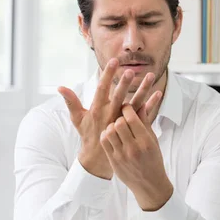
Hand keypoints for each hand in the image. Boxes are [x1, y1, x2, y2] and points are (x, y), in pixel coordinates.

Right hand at [58, 59, 161, 178]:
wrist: (98, 158)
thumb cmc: (87, 134)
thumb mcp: (77, 118)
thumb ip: (71, 101)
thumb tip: (60, 87)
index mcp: (97, 109)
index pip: (102, 88)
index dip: (107, 74)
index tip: (113, 61)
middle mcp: (110, 114)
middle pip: (118, 96)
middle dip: (124, 83)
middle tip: (131, 71)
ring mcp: (122, 121)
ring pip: (134, 103)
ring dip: (143, 90)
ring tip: (151, 76)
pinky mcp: (132, 128)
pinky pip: (144, 115)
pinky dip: (152, 105)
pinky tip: (159, 94)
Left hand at [100, 104, 172, 210]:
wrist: (149, 184)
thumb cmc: (153, 160)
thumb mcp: (153, 140)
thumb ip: (145, 123)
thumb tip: (140, 105)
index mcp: (145, 142)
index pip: (131, 118)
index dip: (127, 108)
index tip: (127, 107)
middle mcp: (133, 148)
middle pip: (118, 123)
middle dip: (119, 117)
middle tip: (121, 117)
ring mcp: (121, 155)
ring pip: (109, 131)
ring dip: (111, 126)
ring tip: (116, 127)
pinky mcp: (113, 161)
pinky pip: (104, 142)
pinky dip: (106, 135)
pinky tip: (111, 135)